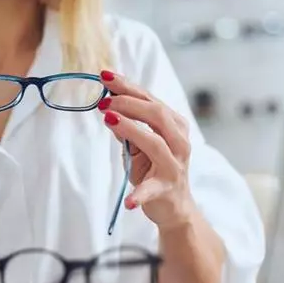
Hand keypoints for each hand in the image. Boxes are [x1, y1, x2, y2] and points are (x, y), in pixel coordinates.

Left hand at [97, 70, 196, 229]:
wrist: (175, 207)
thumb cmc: (155, 170)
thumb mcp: (139, 146)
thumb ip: (127, 127)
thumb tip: (107, 108)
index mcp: (175, 126)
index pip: (151, 100)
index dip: (128, 87)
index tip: (105, 76)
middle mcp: (179, 142)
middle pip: (157, 115)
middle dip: (128, 103)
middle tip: (103, 100)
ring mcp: (174, 166)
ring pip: (155, 143)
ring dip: (131, 129)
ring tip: (108, 119)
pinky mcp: (166, 189)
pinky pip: (152, 189)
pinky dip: (139, 195)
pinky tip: (129, 201)